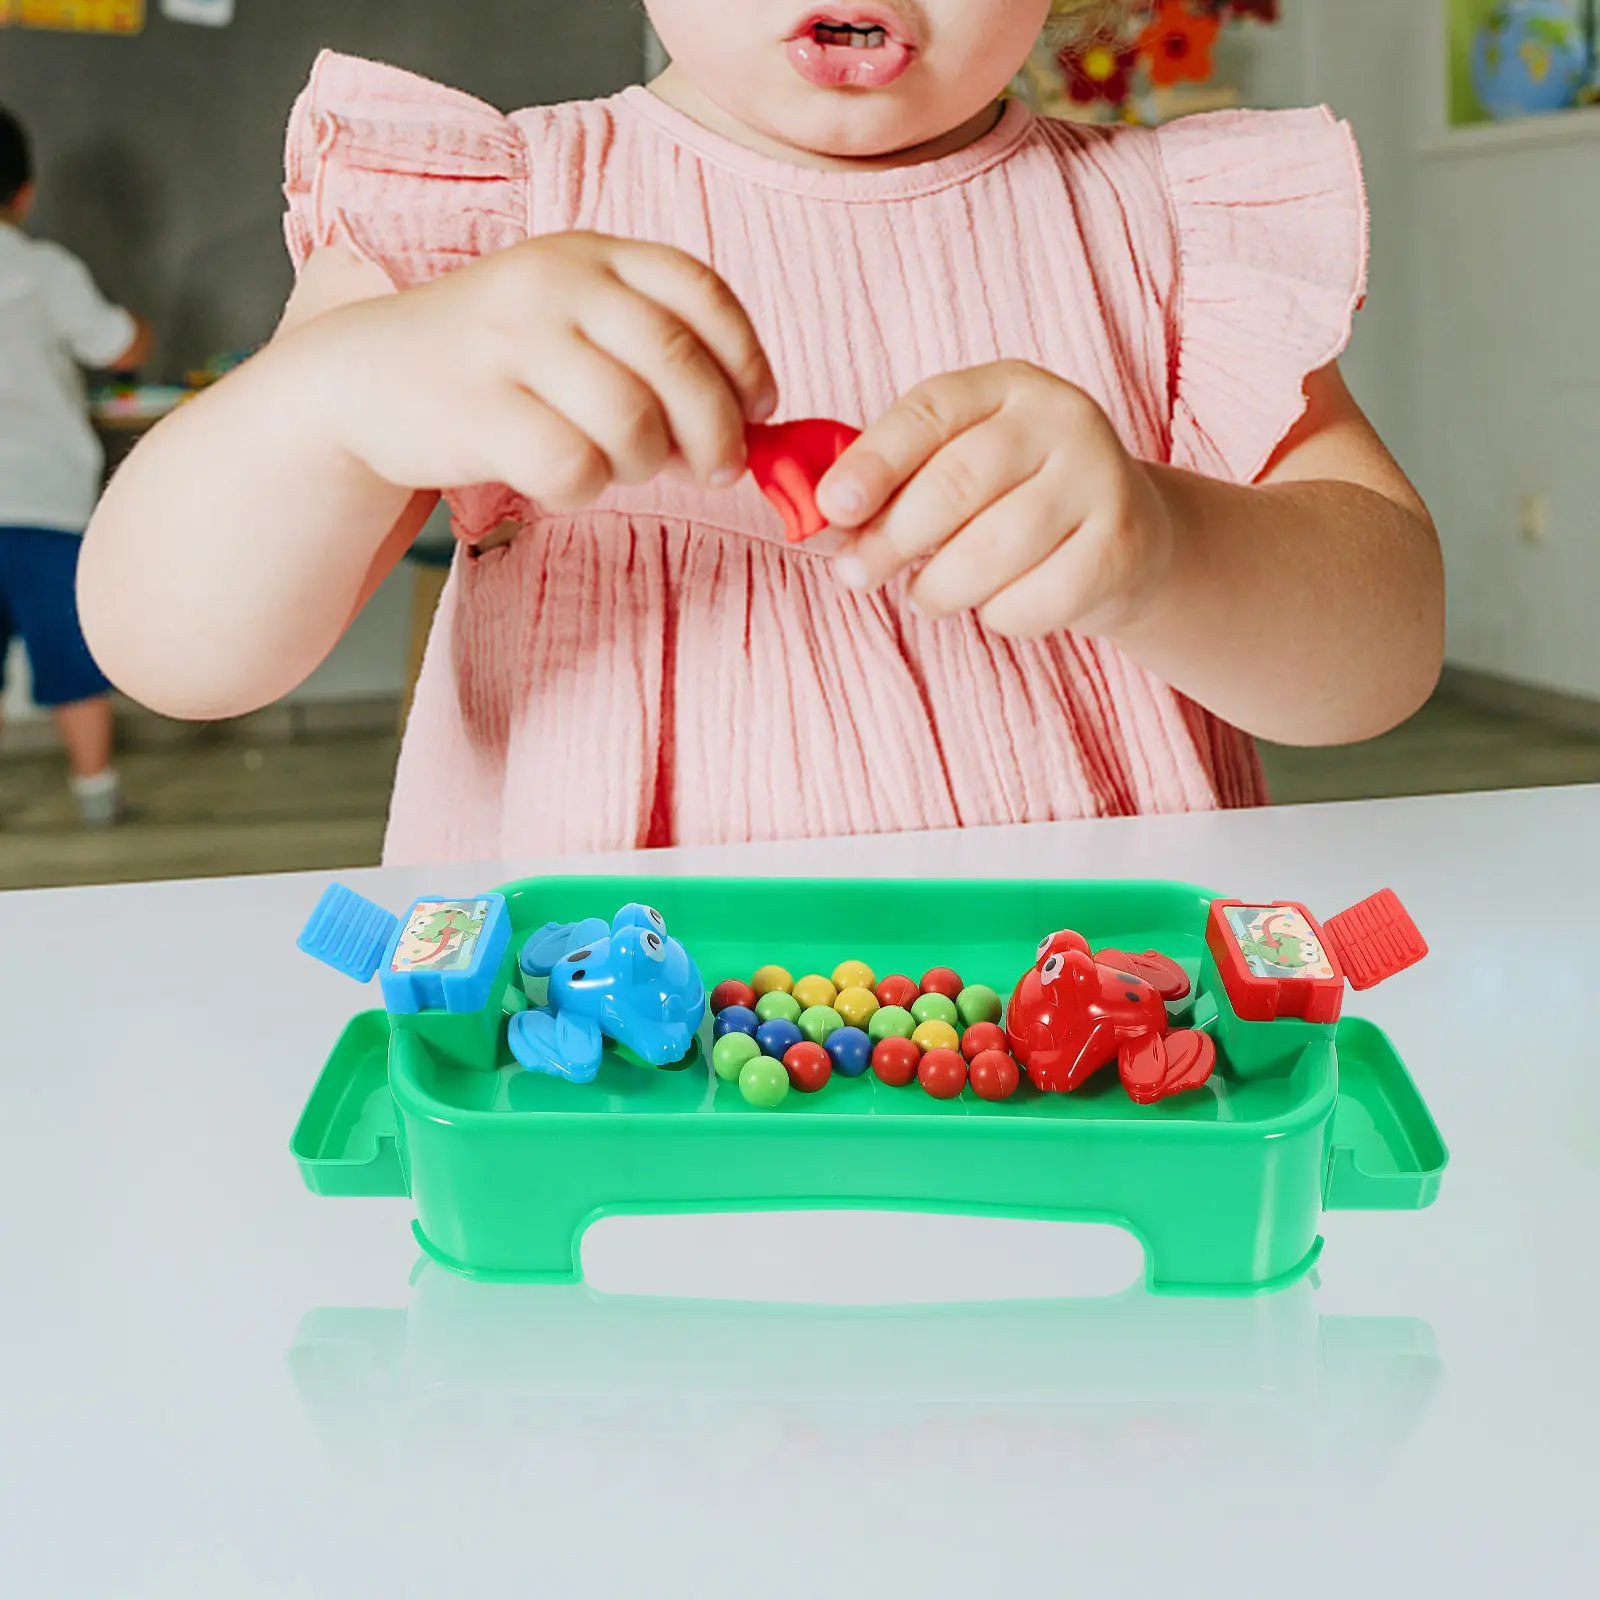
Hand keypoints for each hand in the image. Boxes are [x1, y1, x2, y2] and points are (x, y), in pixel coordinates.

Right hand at [300, 233, 776, 510]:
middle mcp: (554, 282)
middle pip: (679, 364)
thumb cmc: (496, 365)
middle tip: (716, 470)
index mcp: (591, 254)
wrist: (363, 379)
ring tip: (615, 464)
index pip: (701, 292)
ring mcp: (511, 341)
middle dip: (717, 432)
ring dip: (643, 464)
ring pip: (632, 423)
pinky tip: (559, 476)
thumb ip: (654, 353)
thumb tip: (750, 429)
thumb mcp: (574, 324)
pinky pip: (573, 466)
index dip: (747, 359)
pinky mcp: (475, 407)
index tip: (758, 409)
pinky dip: (583, 487)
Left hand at [814, 362, 1173, 638]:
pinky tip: (998, 604)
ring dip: (941, 587)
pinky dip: (1001, 615)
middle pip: (956, 483)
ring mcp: (1100, 478)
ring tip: (929, 594)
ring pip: (994, 548)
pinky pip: (1038, 598)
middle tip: (856, 574)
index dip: (874, 462)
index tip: (832, 507)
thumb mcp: (958, 466)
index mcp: (1006, 387)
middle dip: (892, 538)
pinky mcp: (1123, 544)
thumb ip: (898, 482)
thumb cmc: (1014, 502)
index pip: (929, 412)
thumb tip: (828, 519)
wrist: (1126, 537)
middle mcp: (1061, 418)